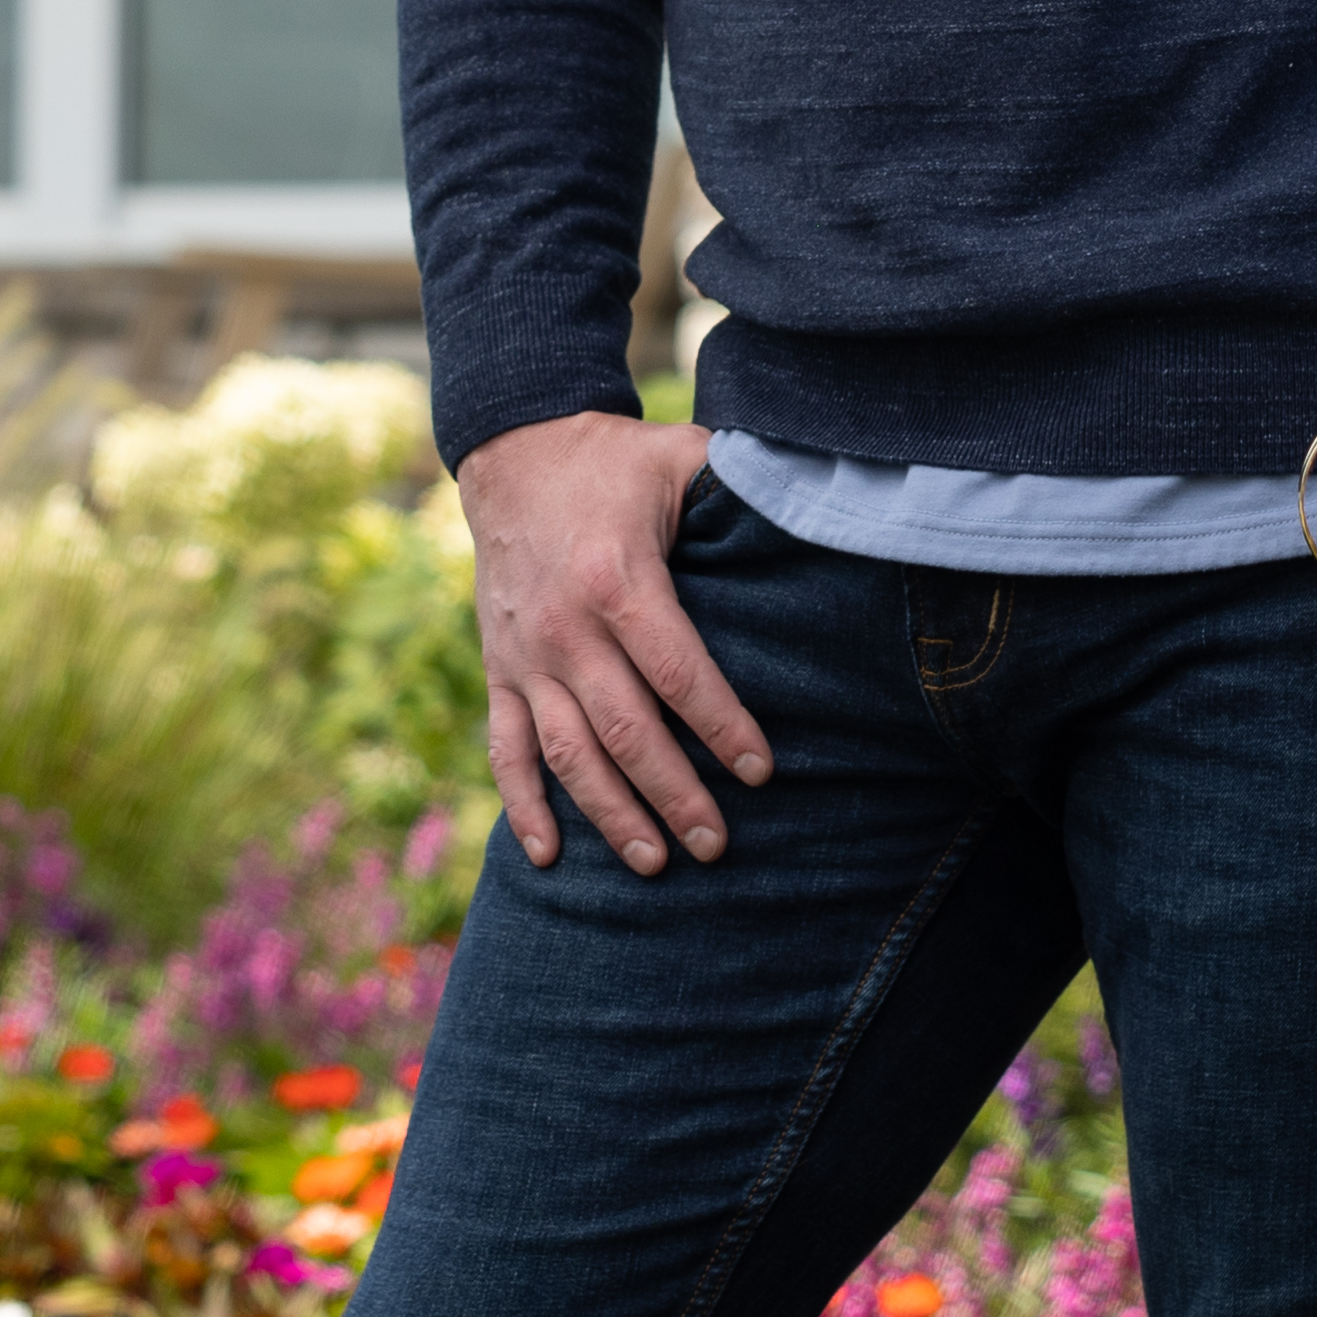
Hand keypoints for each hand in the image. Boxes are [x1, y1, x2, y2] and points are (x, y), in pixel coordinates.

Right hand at [458, 412, 769, 878]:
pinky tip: (547, 856)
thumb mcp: (679, 458)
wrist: (513, 452)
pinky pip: (506, 749)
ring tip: (654, 864)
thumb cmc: (615, 462)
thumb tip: (818, 496)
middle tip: (717, 845)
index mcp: (618, 579)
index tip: (761, 772)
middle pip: (625, 729)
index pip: (677, 671)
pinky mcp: (499, 669)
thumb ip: (739, 481)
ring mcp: (526, 655)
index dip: (721, 726)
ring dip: (610, 814)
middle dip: (674, 794)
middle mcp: (566, 628)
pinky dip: (522, 805)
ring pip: (568, 753)